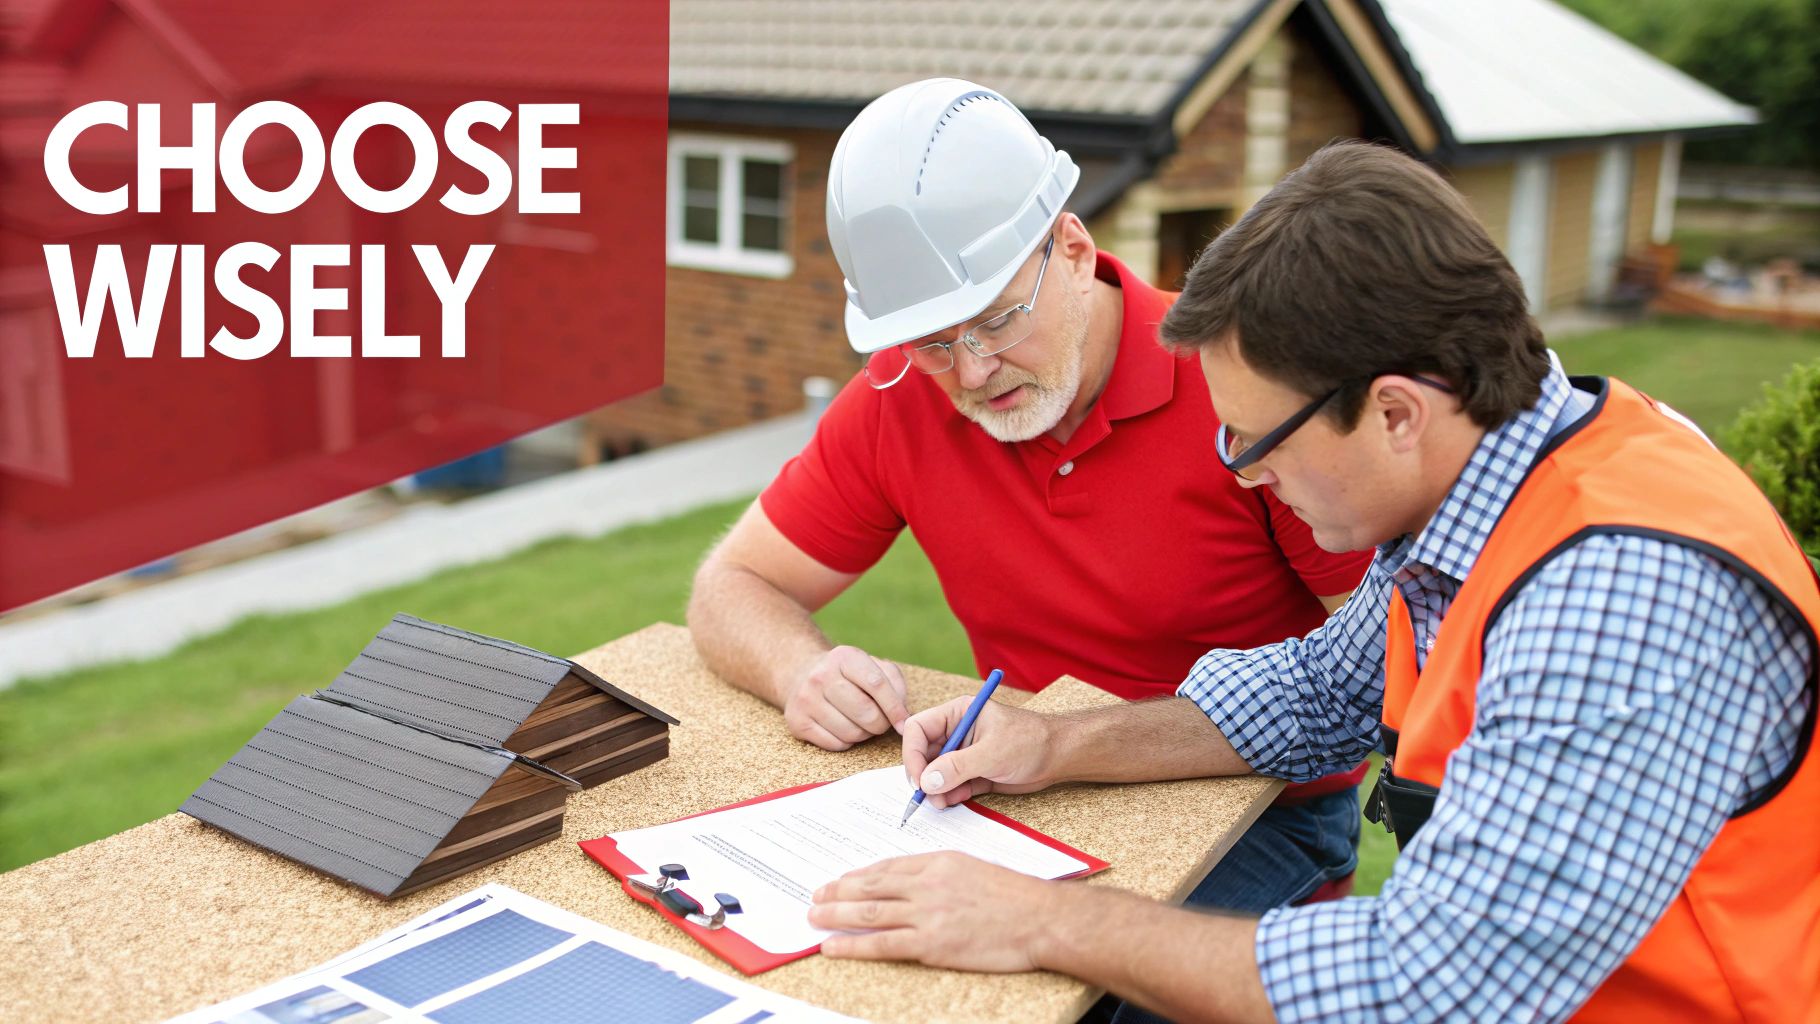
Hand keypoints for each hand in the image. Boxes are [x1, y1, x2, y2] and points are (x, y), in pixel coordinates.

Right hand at [782, 645, 909, 749]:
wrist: (801, 674)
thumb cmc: (847, 675)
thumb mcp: (871, 666)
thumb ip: (894, 684)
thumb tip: (902, 718)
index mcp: (844, 657)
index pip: (877, 684)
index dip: (895, 708)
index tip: (903, 723)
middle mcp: (821, 676)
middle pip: (866, 713)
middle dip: (880, 724)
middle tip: (880, 721)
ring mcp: (806, 699)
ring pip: (851, 733)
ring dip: (864, 734)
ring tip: (860, 723)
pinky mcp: (797, 722)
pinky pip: (835, 744)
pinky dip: (846, 742)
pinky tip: (842, 728)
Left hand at [808, 852, 1063, 971]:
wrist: (1039, 918)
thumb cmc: (1014, 896)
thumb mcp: (973, 867)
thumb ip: (940, 873)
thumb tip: (912, 882)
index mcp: (937, 862)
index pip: (887, 867)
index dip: (858, 875)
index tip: (840, 880)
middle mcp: (926, 884)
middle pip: (870, 887)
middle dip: (838, 892)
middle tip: (816, 896)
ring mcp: (927, 914)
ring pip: (869, 913)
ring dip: (835, 916)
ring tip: (814, 918)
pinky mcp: (931, 943)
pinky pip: (881, 943)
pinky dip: (851, 945)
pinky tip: (832, 946)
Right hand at [903, 698, 1057, 807]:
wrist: (1059, 757)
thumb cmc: (1030, 742)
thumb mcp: (992, 752)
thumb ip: (957, 766)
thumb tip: (927, 781)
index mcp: (957, 713)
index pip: (918, 729)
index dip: (913, 753)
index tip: (919, 778)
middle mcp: (956, 732)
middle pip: (923, 753)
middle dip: (924, 776)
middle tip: (929, 796)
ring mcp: (964, 754)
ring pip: (935, 773)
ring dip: (936, 790)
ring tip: (945, 802)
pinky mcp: (973, 773)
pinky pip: (951, 785)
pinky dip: (950, 795)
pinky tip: (960, 799)